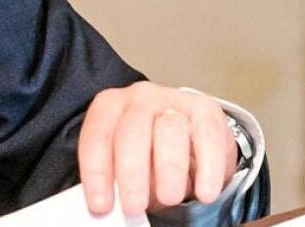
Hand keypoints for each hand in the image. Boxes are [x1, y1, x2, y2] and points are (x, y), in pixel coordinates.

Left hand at [78, 81, 237, 215]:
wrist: (188, 131)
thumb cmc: (147, 151)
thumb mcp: (125, 162)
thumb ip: (116, 177)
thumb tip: (112, 204)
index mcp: (108, 108)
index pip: (96, 139)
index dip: (96, 173)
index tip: (101, 205)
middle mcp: (138, 99)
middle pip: (131, 134)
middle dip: (132, 173)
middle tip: (134, 205)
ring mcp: (172, 101)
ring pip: (170, 131)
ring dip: (169, 169)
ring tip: (169, 198)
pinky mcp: (206, 110)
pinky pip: (208, 138)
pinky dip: (208, 168)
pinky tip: (205, 193)